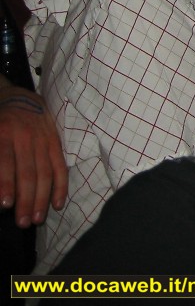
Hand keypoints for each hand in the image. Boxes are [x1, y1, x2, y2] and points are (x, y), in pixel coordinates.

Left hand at [0, 85, 67, 226]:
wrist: (21, 98)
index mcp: (3, 133)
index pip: (6, 162)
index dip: (6, 184)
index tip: (5, 205)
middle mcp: (25, 137)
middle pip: (28, 172)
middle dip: (26, 199)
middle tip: (23, 223)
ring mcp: (44, 140)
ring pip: (45, 173)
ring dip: (42, 198)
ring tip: (37, 219)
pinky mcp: (56, 142)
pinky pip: (61, 166)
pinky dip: (61, 186)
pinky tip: (58, 204)